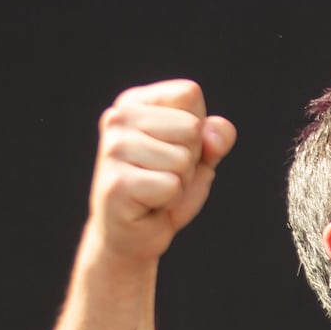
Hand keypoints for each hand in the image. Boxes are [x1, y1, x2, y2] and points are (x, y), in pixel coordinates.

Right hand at [86, 79, 236, 261]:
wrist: (134, 235)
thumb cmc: (165, 190)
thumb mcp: (200, 157)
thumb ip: (217, 137)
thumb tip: (214, 135)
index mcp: (134, 102)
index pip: (189, 93)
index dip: (197, 129)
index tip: (172, 150)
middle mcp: (117, 118)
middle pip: (191, 128)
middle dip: (189, 160)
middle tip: (163, 176)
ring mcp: (113, 149)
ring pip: (183, 158)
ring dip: (179, 182)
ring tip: (155, 190)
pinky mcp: (117, 183)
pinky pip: (172, 185)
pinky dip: (169, 201)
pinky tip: (148, 204)